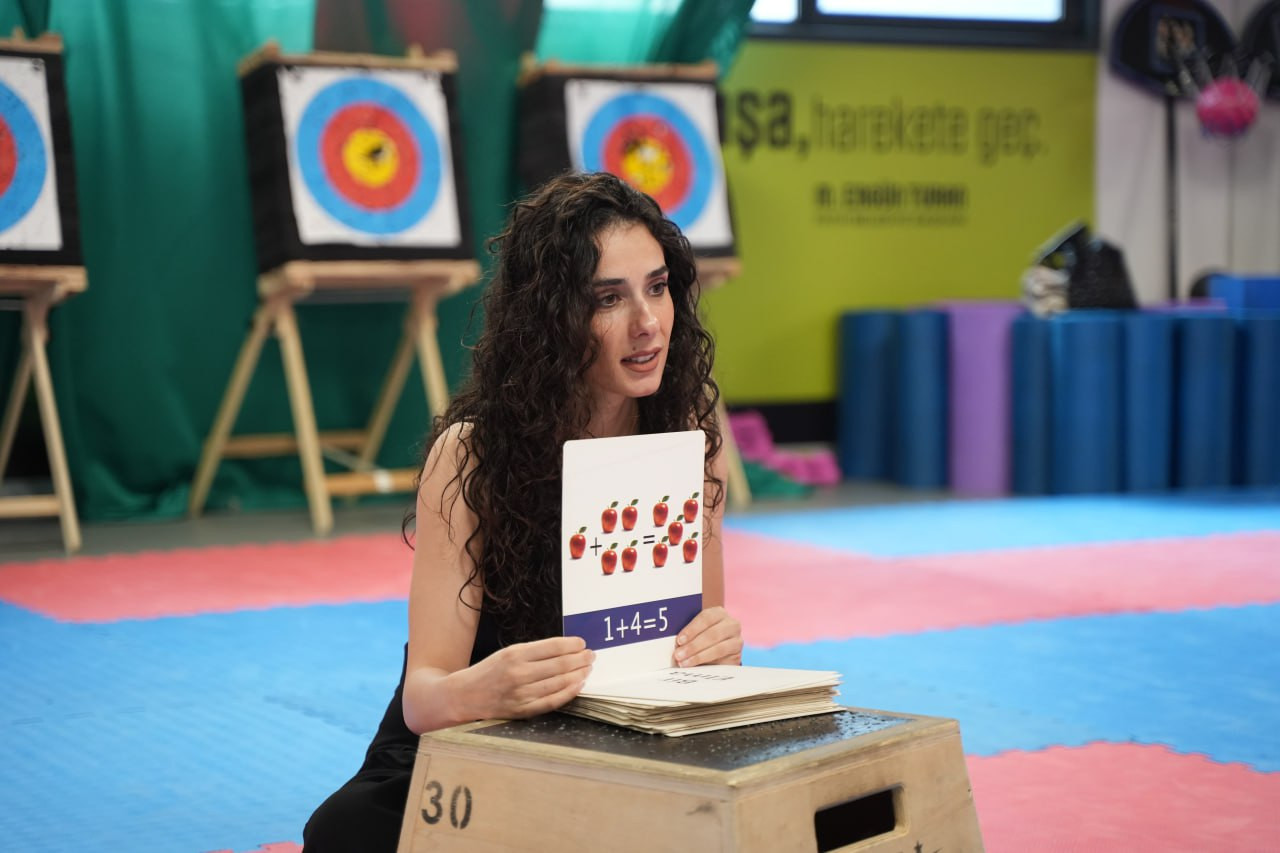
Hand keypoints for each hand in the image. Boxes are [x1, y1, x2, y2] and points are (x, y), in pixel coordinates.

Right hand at [460, 636, 593, 720]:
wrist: (465, 696)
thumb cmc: (489, 672)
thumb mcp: (507, 653)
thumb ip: (533, 652)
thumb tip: (564, 649)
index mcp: (515, 655)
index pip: (553, 647)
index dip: (572, 645)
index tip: (582, 644)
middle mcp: (519, 674)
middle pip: (560, 665)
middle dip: (580, 659)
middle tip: (591, 656)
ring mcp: (522, 694)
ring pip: (559, 683)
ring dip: (578, 674)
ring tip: (587, 669)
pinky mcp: (523, 710)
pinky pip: (552, 702)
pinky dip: (569, 693)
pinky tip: (578, 685)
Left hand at [672, 606, 741, 666]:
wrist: (719, 649)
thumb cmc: (702, 636)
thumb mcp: (697, 631)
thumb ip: (688, 634)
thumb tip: (675, 644)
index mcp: (719, 613)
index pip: (706, 618)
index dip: (692, 629)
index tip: (679, 640)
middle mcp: (732, 625)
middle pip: (712, 634)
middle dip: (693, 646)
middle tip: (679, 655)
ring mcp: (737, 641)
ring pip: (718, 649)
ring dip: (699, 657)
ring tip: (684, 663)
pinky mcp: (737, 656)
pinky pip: (724, 662)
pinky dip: (708, 665)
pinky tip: (697, 668)